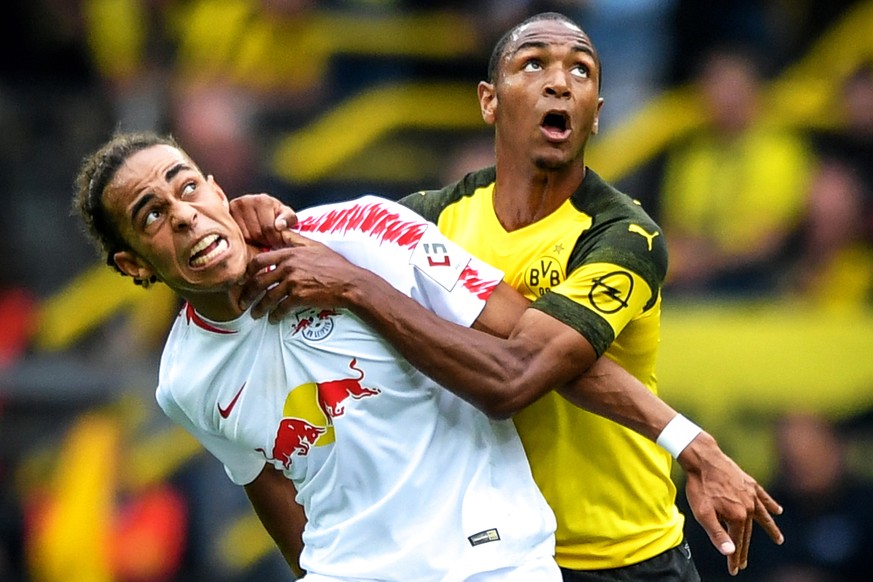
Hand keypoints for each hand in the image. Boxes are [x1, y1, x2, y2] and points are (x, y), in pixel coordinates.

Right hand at [229, 193, 297, 247]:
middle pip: (256, 233)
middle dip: (265, 241)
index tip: (278, 241)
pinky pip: (236, 236)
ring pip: (245, 236)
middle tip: (268, 241)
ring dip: (255, 242)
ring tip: (260, 238)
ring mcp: (233, 208)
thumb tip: (280, 226)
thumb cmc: (276, 215)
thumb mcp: (287, 216)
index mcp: (263, 200)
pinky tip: (250, 237)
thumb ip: (288, 219)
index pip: (269, 228)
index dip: (275, 239)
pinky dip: (244, 240)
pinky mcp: (226, 215)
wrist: (260, 210)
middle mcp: (246, 200)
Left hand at [238, 231, 367, 321]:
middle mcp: (288, 267)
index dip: (248, 272)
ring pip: (267, 297)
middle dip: (248, 294)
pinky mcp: (299, 297)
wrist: (349, 282)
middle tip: (243, 302)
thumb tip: (282, 229)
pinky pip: (280, 308)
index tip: (245, 280)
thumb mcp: (314, 245)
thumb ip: (295, 238)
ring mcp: (292, 282)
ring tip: (255, 314)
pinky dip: (275, 315)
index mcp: (289, 254)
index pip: (259, 261)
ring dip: (259, 308)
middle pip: (258, 281)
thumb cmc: (334, 264)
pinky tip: (273, 319)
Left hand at [678, 432, 782, 575]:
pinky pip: (763, 497)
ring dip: (770, 529)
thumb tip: (730, 552)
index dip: (734, 558)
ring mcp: (751, 495)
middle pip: (747, 532)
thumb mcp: (703, 513)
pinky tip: (778, 510)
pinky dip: (771, 504)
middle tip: (742, 563)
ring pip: (763, 516)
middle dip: (743, 549)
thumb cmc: (700, 486)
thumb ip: (717, 534)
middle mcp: (749, 507)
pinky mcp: (750, 483)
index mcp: (738, 517)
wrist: (703, 459)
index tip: (734, 571)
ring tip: (779, 540)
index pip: (737, 542)